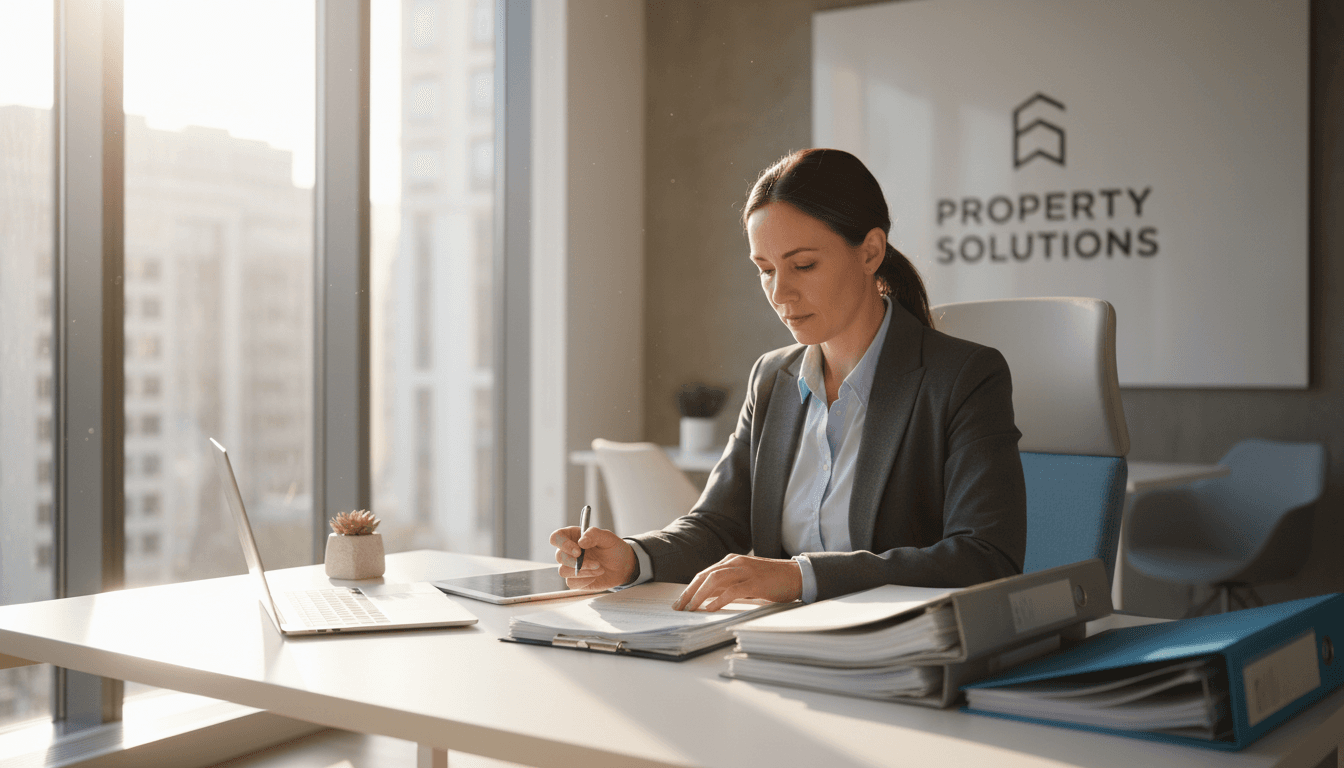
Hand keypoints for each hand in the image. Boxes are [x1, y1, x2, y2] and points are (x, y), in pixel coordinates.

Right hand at [550, 526, 636, 590]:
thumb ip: (594, 534)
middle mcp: (568, 551)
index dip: (563, 544)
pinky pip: (571, 583)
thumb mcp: (608, 537)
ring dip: (583, 571)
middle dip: (577, 562)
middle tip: (596, 563)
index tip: (578, 550)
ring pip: (563, 571)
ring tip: (599, 568)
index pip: (556, 537)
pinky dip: (585, 580)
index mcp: (572, 536)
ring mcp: (570, 567)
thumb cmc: (613, 548)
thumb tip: (581, 542)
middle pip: (558, 556)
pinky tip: (595, 575)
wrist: (623, 566)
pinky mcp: (575, 580)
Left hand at [673, 554, 801, 611]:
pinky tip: (710, 609)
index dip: (690, 588)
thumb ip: (728, 585)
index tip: (680, 602)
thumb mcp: (745, 579)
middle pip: (705, 576)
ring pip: (715, 581)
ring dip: (700, 595)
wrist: (796, 575)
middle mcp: (735, 562)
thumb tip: (707, 597)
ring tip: (691, 608)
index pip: (704, 574)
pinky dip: (718, 600)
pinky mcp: (755, 582)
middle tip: (679, 607)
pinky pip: (732, 591)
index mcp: (731, 561)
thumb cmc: (771, 580)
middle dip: (689, 592)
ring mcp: (745, 571)